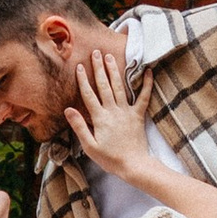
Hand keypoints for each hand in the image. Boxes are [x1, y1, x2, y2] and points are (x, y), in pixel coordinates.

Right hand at [66, 62, 160, 186]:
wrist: (133, 165)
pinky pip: (144, 97)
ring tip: (110, 57)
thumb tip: (68, 109)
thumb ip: (79, 126)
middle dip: (99, 68)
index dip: (83, 80)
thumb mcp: (89, 146)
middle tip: (96, 52)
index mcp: (100, 118)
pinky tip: (148, 71)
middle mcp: (113, 110)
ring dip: (114, 71)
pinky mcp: (138, 115)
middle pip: (104, 85)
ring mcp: (127, 111)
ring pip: (119, 87)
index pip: (89, 95)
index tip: (80, 66)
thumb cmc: (110, 158)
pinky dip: (147, 84)